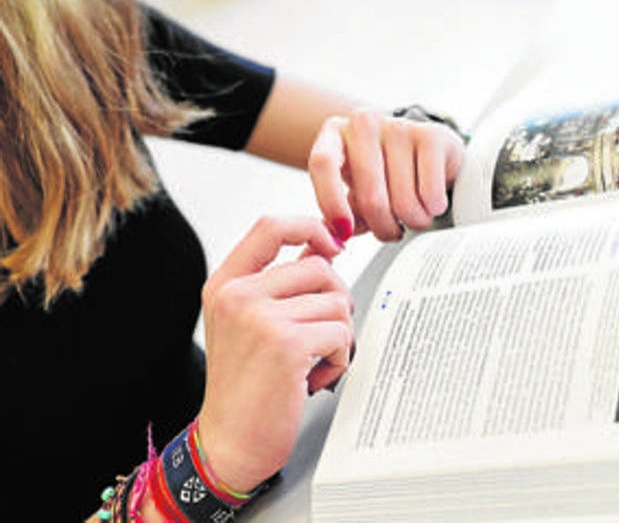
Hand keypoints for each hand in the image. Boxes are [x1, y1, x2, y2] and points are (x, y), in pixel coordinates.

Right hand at [196, 217, 352, 493]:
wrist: (228, 443)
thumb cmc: (245, 386)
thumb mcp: (248, 322)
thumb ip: (280, 283)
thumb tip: (324, 245)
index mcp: (226, 284)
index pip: (271, 226)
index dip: (311, 226)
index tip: (333, 244)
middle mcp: (237, 295)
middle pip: (319, 266)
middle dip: (334, 301)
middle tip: (320, 336)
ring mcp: (260, 318)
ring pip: (337, 301)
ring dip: (337, 336)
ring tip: (311, 362)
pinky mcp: (286, 344)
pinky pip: (341, 334)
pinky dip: (338, 359)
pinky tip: (314, 377)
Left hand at [309, 110, 464, 241]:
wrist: (427, 155)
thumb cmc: (383, 176)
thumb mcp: (353, 193)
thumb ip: (338, 216)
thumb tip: (334, 236)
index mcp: (335, 134)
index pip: (323, 163)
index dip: (331, 201)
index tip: (344, 231)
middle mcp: (364, 123)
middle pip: (369, 196)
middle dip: (383, 227)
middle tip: (390, 232)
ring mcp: (399, 126)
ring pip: (403, 201)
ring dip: (412, 220)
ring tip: (414, 214)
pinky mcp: (432, 135)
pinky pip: (430, 192)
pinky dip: (433, 208)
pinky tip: (432, 202)